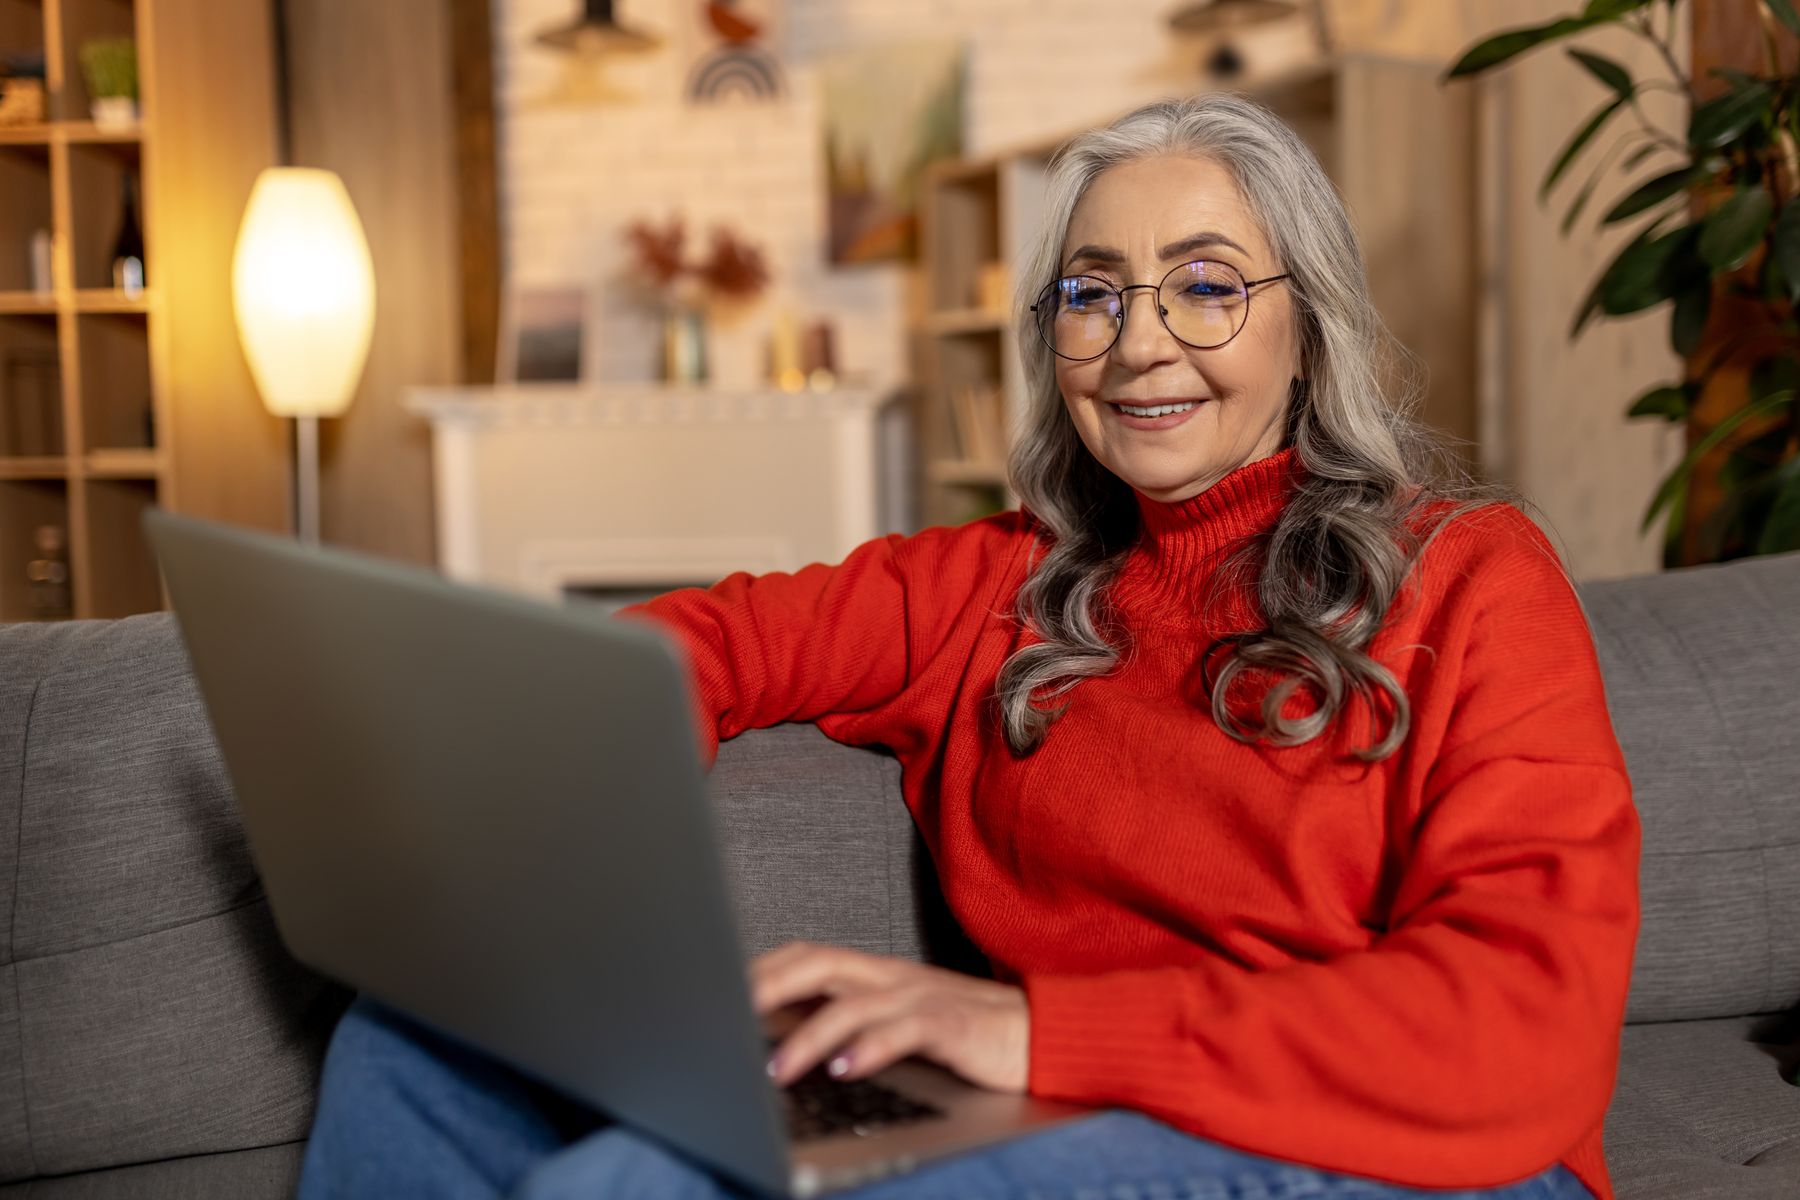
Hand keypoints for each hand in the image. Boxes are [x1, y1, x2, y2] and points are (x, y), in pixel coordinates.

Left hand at [750, 941, 1028, 1092]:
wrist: (1041, 1033)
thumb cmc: (967, 1033)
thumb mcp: (899, 1023)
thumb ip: (851, 1022)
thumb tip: (785, 1039)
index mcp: (877, 973)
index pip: (807, 955)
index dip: (761, 968)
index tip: (718, 989)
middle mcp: (893, 977)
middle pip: (819, 963)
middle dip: (768, 986)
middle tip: (729, 1016)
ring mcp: (921, 998)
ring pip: (851, 1005)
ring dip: (807, 1036)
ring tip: (775, 1069)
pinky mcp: (952, 1025)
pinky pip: (904, 1031)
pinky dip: (869, 1049)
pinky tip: (845, 1070)